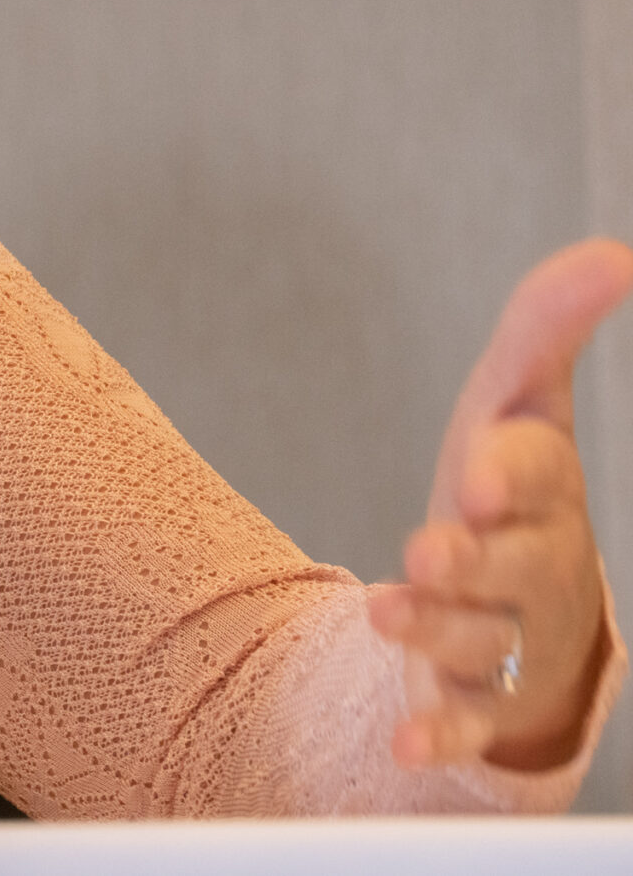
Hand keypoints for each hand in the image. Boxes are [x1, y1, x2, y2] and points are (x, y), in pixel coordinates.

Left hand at [367, 238, 632, 769]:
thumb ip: (546, 328)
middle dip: (473, 558)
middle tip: (430, 549)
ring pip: (483, 638)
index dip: (511, 473)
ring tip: (388, 611)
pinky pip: (466, 723)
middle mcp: (539, 564)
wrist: (524, 605)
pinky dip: (438, 734)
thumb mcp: (516, 405)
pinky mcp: (482, 699)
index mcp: (545, 490)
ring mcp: (514, 636)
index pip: (534, 471)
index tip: (480, 475)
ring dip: (437, 630)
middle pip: (512, 565)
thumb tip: (612, 254)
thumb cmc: (512, 489)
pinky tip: (405, 744)